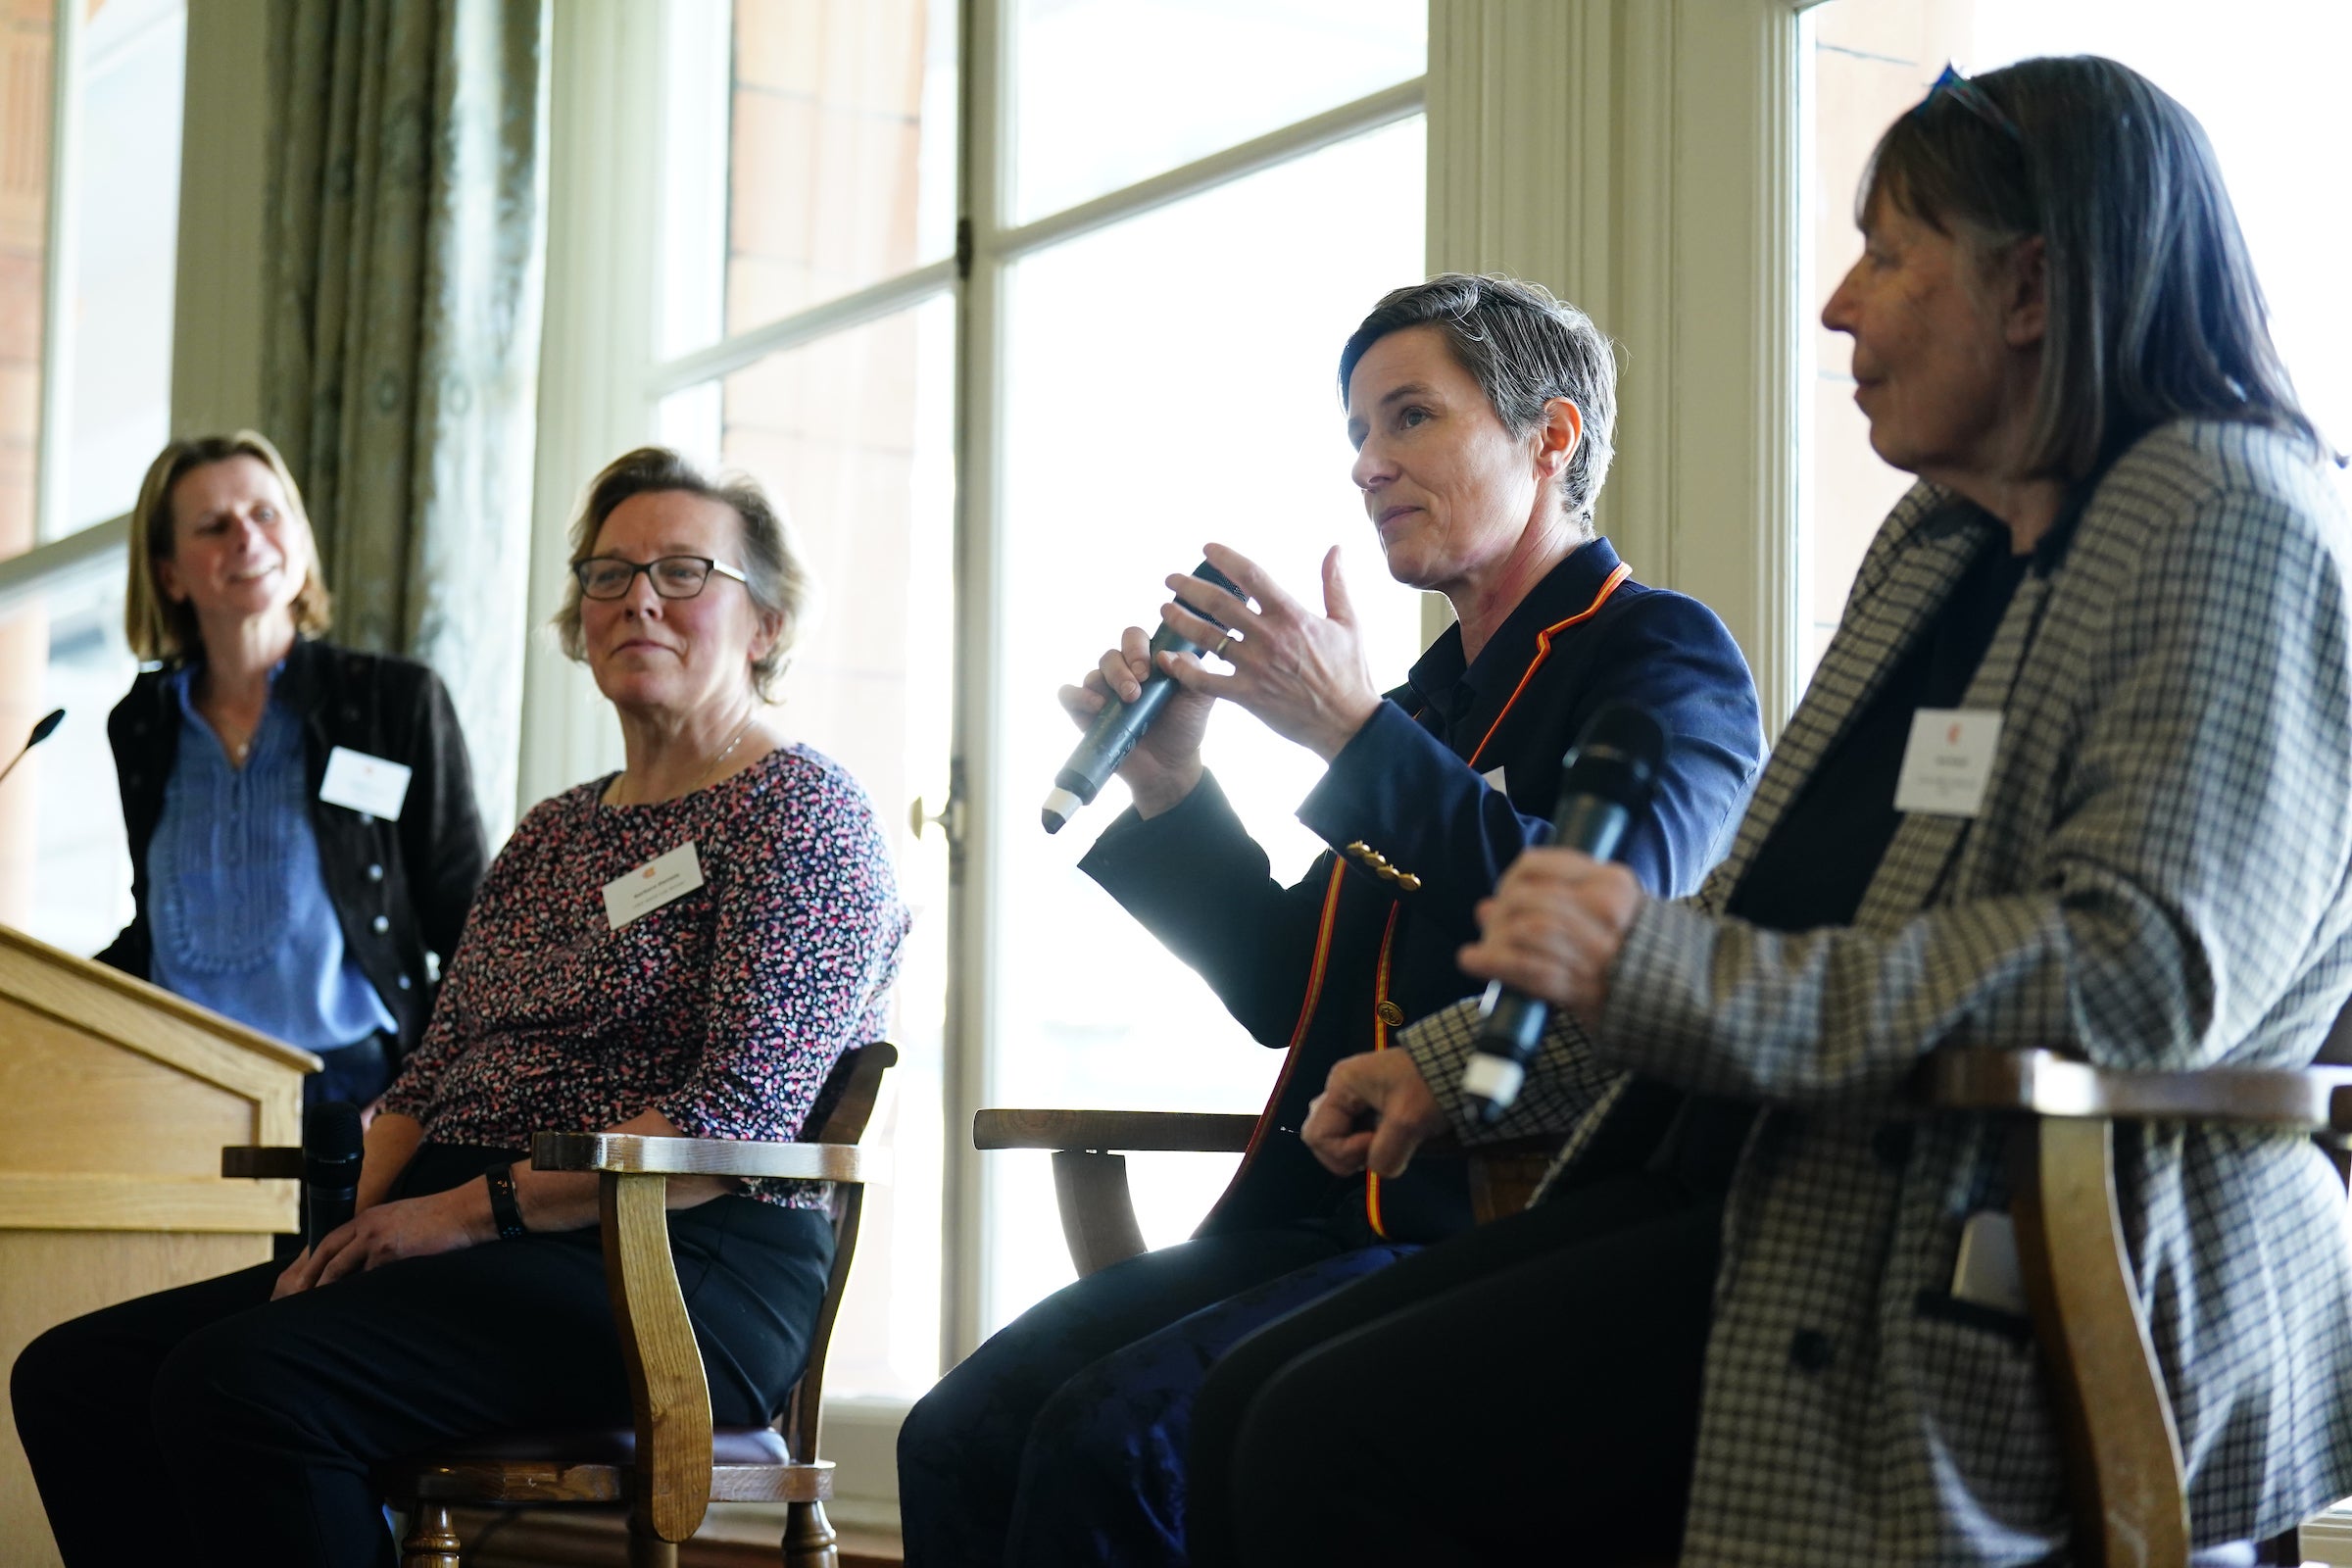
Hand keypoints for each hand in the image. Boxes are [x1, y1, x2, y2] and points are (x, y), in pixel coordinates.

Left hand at [272, 1181, 491, 1298]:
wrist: (464, 1212)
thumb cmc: (440, 1218)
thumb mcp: (401, 1218)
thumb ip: (379, 1234)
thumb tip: (368, 1259)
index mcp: (368, 1217)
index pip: (329, 1241)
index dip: (313, 1262)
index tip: (302, 1281)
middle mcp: (367, 1226)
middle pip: (326, 1254)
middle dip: (308, 1277)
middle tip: (295, 1299)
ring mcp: (377, 1239)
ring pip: (339, 1268)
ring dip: (325, 1289)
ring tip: (313, 1309)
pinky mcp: (391, 1253)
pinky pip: (365, 1277)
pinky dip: (354, 1293)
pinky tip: (348, 1307)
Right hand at [1057, 624, 1214, 816]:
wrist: (1169, 766)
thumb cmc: (1184, 726)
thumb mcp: (1199, 697)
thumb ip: (1191, 670)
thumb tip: (1164, 655)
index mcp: (1147, 661)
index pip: (1133, 638)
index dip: (1137, 648)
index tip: (1147, 671)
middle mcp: (1122, 673)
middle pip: (1111, 655)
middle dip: (1122, 670)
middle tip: (1135, 692)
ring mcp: (1102, 693)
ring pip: (1093, 673)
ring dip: (1107, 684)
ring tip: (1123, 703)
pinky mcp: (1084, 713)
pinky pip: (1068, 695)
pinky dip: (1078, 696)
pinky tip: (1096, 707)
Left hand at [1156, 543, 1381, 762]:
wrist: (1348, 723)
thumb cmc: (1350, 673)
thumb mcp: (1348, 623)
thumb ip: (1334, 584)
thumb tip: (1335, 549)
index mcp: (1292, 615)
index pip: (1251, 576)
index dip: (1225, 559)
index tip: (1206, 549)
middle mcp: (1269, 637)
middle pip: (1219, 603)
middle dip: (1190, 587)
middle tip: (1171, 580)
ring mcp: (1255, 667)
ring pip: (1207, 638)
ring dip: (1180, 621)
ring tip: (1164, 610)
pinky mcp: (1247, 695)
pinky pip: (1207, 681)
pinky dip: (1184, 670)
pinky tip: (1169, 660)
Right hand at [1301, 1050, 1447, 1177]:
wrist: (1458, 1065)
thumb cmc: (1430, 1086)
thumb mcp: (1408, 1122)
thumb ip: (1385, 1155)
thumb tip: (1377, 1169)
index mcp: (1341, 1085)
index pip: (1317, 1135)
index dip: (1344, 1151)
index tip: (1376, 1143)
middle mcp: (1340, 1087)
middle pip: (1320, 1135)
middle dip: (1344, 1153)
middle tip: (1375, 1150)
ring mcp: (1353, 1094)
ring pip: (1337, 1134)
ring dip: (1355, 1150)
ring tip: (1383, 1146)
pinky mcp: (1368, 1102)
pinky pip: (1353, 1130)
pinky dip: (1366, 1143)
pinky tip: (1388, 1140)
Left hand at [1457, 848, 1645, 1030]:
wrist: (1670, 997)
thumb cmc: (1628, 947)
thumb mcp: (1605, 908)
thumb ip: (1550, 902)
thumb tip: (1485, 908)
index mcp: (1612, 883)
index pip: (1539, 864)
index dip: (1511, 877)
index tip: (1508, 890)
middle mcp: (1604, 913)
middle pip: (1525, 898)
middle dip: (1500, 911)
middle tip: (1494, 924)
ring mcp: (1594, 951)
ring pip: (1523, 931)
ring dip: (1495, 938)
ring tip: (1487, 945)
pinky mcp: (1580, 987)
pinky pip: (1526, 969)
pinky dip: (1493, 963)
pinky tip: (1470, 960)